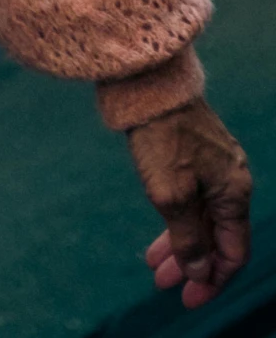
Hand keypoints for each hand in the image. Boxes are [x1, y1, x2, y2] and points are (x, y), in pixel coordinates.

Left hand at [129, 99, 250, 308]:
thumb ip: (188, 238)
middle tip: (163, 284)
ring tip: (153, 266)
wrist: (149, 83)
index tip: (188, 299)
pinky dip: (176, 219)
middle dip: (191, 264)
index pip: (233, 252)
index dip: (213, 280)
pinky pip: (191, 198)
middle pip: (215, 236)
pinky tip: (159, 232)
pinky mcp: (194, 154)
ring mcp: (213, 166)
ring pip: (200, 217)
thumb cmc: (163, 139)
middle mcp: (230, 180)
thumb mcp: (171, 196)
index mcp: (234, 192)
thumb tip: (201, 271)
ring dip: (180, 244)